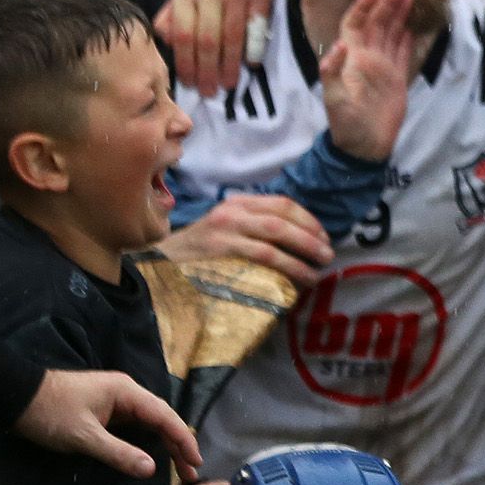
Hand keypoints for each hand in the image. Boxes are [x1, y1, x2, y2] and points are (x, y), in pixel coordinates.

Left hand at [14, 367, 198, 482]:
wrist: (14, 396)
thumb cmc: (50, 414)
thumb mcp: (84, 437)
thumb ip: (119, 453)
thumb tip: (152, 470)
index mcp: (127, 393)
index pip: (165, 416)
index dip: (183, 439)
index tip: (196, 462)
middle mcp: (126, 393)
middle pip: (161, 418)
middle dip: (177, 444)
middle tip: (191, 471)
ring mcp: (114, 400)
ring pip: (148, 422)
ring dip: (163, 443)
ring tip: (178, 465)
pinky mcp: (103, 409)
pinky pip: (134, 424)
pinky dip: (146, 440)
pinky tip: (151, 452)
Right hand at [159, 194, 334, 287]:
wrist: (156, 265)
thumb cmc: (197, 253)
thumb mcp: (223, 230)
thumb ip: (252, 228)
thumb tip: (297, 241)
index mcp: (237, 204)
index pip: (283, 204)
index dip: (309, 221)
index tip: (324, 237)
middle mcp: (232, 211)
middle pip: (283, 219)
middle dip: (311, 237)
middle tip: (328, 255)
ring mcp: (225, 230)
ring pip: (276, 236)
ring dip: (302, 255)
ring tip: (317, 272)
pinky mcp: (220, 250)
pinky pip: (261, 257)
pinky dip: (285, 268)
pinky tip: (297, 280)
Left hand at [164, 0, 278, 98]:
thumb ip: (171, 19)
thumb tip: (168, 46)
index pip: (183, 34)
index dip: (186, 63)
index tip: (189, 84)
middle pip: (207, 40)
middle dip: (207, 70)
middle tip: (209, 92)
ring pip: (232, 37)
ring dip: (230, 65)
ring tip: (227, 84)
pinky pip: (256, 29)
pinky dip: (253, 50)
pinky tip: (249, 65)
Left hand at [320, 0, 417, 160]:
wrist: (365, 146)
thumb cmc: (346, 123)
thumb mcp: (334, 99)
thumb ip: (332, 72)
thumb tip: (339, 45)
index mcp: (351, 59)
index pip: (355, 25)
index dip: (363, 7)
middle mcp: (366, 58)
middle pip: (377, 25)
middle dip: (387, 4)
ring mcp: (382, 68)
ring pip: (390, 35)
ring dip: (398, 16)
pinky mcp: (396, 79)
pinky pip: (401, 53)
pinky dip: (406, 39)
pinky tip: (411, 27)